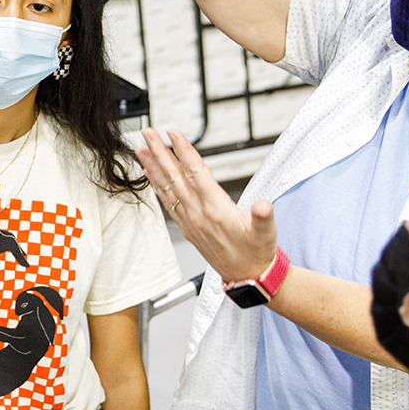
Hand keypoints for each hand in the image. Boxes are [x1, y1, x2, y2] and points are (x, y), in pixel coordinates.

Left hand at [135, 128, 275, 282]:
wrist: (247, 276)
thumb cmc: (257, 252)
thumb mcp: (267, 232)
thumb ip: (264, 217)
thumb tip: (263, 207)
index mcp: (216, 210)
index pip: (197, 173)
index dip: (184, 151)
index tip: (173, 133)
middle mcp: (198, 214)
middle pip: (175, 176)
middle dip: (160, 152)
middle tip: (148, 133)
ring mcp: (190, 220)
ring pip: (167, 188)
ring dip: (153, 167)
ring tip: (141, 149)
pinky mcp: (187, 227)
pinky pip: (167, 202)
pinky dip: (157, 186)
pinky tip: (150, 176)